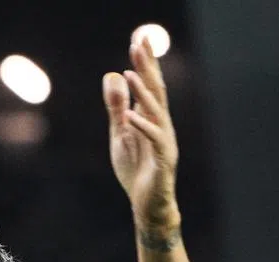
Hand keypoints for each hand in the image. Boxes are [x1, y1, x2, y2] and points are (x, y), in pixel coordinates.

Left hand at [103, 36, 179, 229]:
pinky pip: (154, 140)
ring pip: (156, 112)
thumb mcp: (120, 135)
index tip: (138, 39)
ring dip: (143, 93)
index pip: (149, 85)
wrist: (147, 205)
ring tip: (131, 73)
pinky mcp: (163, 160)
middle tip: (140, 42)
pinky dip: (142, 127)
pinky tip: (130, 117)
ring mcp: (164, 141)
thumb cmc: (137, 170)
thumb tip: (114, 76)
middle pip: (156, 90)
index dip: (145, 62)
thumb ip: (117, 108)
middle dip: (148, 66)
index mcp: (151, 118)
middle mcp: (161, 125)